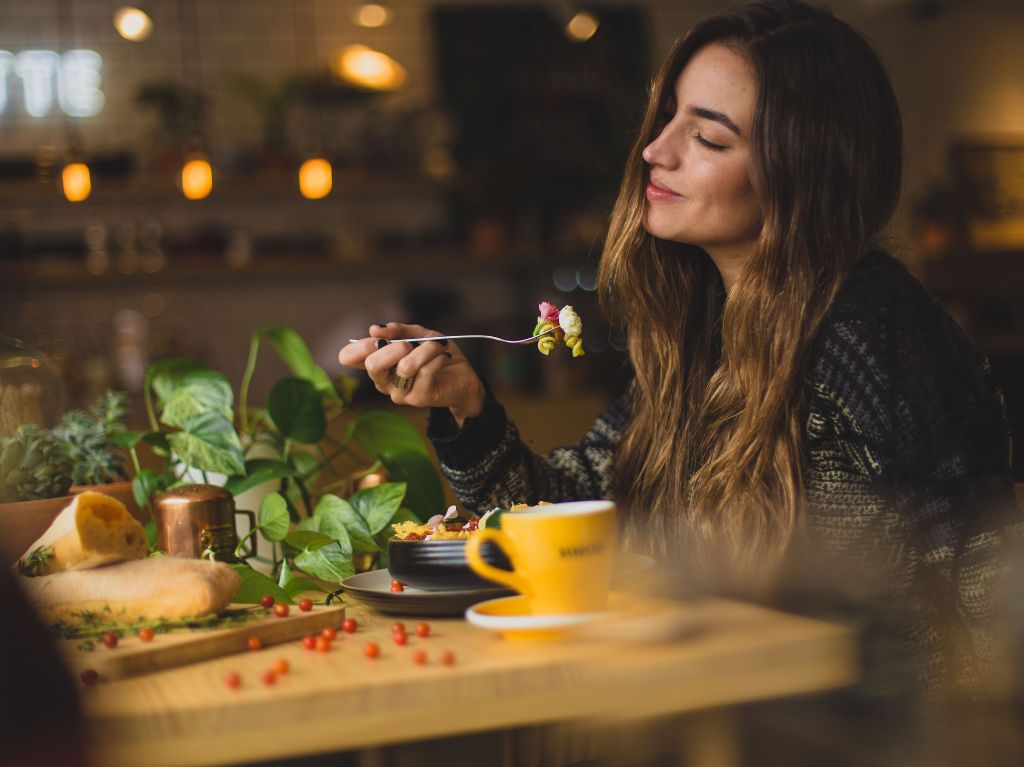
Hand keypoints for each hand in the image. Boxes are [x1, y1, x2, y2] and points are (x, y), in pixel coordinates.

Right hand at [338, 323, 484, 424]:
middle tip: (410, 343)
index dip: (359, 345)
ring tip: (437, 345)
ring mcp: (399, 393)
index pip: (347, 357)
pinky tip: (444, 356)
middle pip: (372, 365)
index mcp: (377, 363)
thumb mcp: (417, 335)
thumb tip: (374, 329)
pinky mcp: (418, 398)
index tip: (379, 337)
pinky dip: (437, 357)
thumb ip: (397, 330)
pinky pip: (426, 372)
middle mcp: (383, 381)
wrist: (463, 376)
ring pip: (405, 367)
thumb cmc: (435, 354)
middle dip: (394, 347)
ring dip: (425, 350)